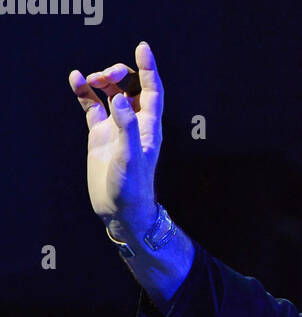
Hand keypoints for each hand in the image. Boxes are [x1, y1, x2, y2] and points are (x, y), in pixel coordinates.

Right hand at [69, 41, 163, 232]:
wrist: (121, 211)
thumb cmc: (132, 188)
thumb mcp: (131, 157)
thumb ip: (126, 126)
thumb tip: (120, 97)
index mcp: (148, 127)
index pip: (153, 90)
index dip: (149, 68)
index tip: (142, 47)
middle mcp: (134, 124)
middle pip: (131, 87)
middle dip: (119, 73)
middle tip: (105, 75)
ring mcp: (116, 128)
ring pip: (111, 93)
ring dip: (101, 80)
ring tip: (89, 79)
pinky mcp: (100, 135)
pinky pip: (92, 106)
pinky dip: (84, 92)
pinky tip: (76, 80)